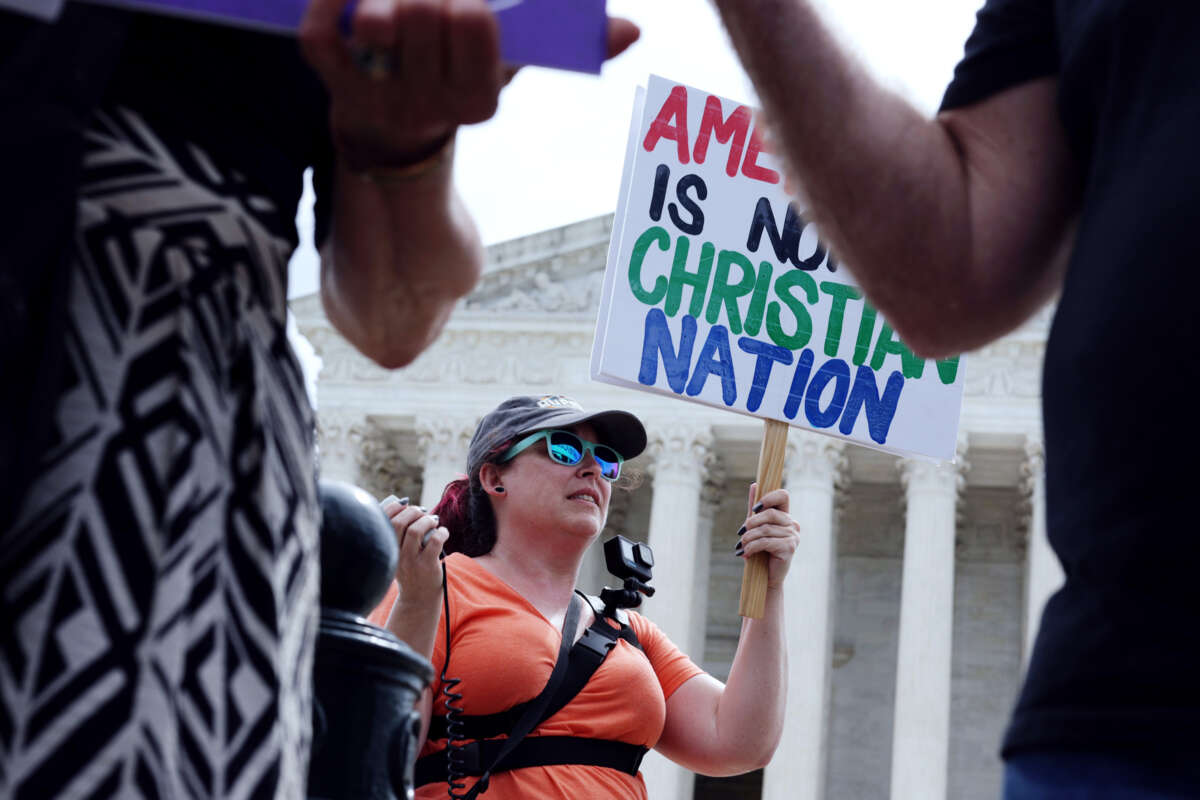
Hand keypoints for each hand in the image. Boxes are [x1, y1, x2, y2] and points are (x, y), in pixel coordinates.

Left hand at [300, 0, 640, 171]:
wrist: (389, 135)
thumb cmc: (455, 79)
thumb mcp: (507, 67)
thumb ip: (557, 42)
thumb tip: (630, 30)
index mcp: (479, 100)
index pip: (477, 25)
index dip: (468, 3)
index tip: (465, 4)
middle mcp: (431, 106)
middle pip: (426, 13)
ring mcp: (380, 98)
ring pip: (376, 23)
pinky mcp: (336, 88)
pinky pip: (321, 37)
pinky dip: (327, 2)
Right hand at [381, 497, 448, 610]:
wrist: (418, 599)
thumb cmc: (409, 570)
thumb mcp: (397, 554)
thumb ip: (399, 534)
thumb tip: (408, 505)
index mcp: (386, 549)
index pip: (385, 521)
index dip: (395, 507)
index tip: (406, 503)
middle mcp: (396, 555)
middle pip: (400, 523)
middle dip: (413, 511)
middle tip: (422, 512)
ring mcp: (411, 561)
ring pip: (415, 530)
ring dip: (427, 520)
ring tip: (433, 521)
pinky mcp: (427, 566)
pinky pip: (435, 541)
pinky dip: (442, 532)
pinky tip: (443, 532)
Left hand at [738, 483, 800, 587]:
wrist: (765, 577)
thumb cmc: (760, 551)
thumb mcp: (755, 527)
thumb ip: (754, 508)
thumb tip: (754, 485)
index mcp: (786, 516)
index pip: (783, 495)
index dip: (769, 497)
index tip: (754, 509)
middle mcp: (793, 524)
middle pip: (770, 513)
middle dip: (752, 523)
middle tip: (741, 533)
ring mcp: (793, 536)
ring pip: (765, 529)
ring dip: (748, 538)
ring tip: (741, 545)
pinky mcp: (790, 548)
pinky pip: (766, 542)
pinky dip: (752, 547)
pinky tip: (745, 554)